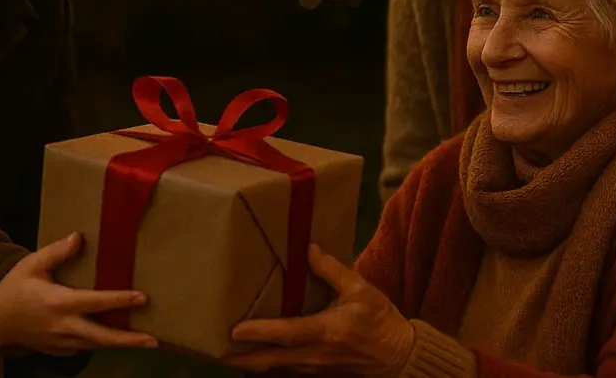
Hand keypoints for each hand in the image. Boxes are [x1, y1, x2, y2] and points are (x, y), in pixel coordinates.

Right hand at [0, 232, 158, 356]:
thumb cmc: (13, 290)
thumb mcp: (32, 265)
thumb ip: (56, 252)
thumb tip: (79, 237)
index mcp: (60, 303)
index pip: (97, 302)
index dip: (120, 300)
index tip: (142, 298)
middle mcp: (64, 326)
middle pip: (103, 337)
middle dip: (130, 339)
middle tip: (154, 340)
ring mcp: (62, 342)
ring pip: (97, 346)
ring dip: (120, 344)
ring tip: (143, 341)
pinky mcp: (58, 351)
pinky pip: (85, 349)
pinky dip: (101, 345)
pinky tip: (114, 339)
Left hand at [225, 244, 413, 376]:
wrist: (399, 357)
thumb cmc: (380, 321)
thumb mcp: (361, 290)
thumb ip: (332, 270)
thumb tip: (308, 248)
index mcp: (325, 331)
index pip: (286, 334)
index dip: (260, 333)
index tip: (234, 331)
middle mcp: (314, 354)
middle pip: (271, 361)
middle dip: (242, 357)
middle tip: (216, 351)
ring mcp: (314, 368)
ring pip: (275, 369)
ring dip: (251, 363)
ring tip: (226, 354)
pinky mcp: (316, 372)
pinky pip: (285, 372)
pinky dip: (266, 367)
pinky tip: (252, 360)